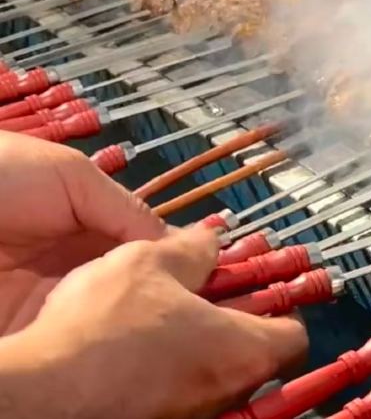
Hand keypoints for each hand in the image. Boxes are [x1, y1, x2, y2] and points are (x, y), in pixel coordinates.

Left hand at [0, 131, 165, 333]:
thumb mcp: (70, 175)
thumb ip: (125, 207)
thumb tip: (175, 241)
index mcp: (82, 225)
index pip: (138, 249)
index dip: (169, 261)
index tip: (200, 275)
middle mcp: (69, 265)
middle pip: (125, 286)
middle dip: (152, 295)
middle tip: (183, 304)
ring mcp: (47, 300)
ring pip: (103, 315)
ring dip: (127, 318)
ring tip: (155, 319)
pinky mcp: (27, 330)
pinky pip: (69, 337)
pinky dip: (92, 338)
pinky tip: (116, 334)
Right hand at [0, 228, 307, 418]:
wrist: (42, 392)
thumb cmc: (101, 333)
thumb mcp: (148, 263)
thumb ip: (191, 249)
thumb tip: (209, 240)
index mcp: (244, 351)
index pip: (295, 335)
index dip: (283, 306)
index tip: (267, 287)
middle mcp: (228, 391)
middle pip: (257, 355)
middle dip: (240, 321)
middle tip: (214, 294)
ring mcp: (195, 413)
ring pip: (216, 373)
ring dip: (203, 343)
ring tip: (170, 314)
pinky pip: (181, 390)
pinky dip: (173, 367)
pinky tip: (142, 346)